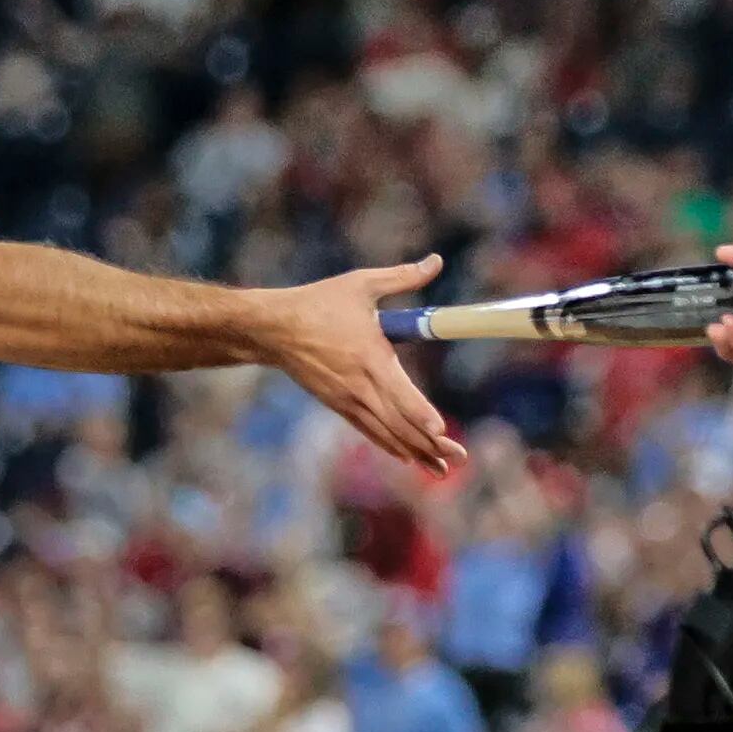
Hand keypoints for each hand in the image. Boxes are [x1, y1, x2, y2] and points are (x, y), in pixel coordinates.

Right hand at [260, 254, 464, 477]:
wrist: (274, 329)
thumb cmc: (319, 302)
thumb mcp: (361, 284)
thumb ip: (402, 277)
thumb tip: (435, 261)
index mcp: (370, 356)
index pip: (399, 392)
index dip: (420, 414)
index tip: (440, 431)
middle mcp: (360, 385)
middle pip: (399, 422)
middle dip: (430, 444)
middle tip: (458, 460)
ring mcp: (348, 399)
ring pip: (386, 433)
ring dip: (415, 452)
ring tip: (441, 470)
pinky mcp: (339, 405)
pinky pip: (369, 430)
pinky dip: (390, 445)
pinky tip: (408, 458)